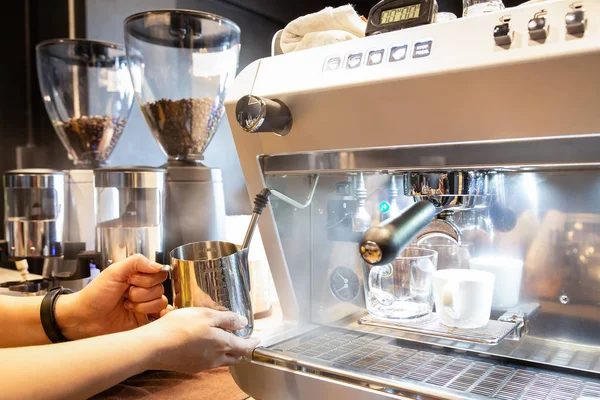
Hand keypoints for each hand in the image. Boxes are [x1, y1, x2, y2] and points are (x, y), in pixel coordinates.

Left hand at [56, 254, 168, 339]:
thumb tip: (158, 266)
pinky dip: (157, 314)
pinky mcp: (144, 320)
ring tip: (126, 306)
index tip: (130, 280)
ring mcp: (144, 305)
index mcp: (137, 275)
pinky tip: (148, 314)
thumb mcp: (114, 271)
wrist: (84, 318)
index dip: (146, 278)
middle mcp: (143, 289)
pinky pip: (160, 316)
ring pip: (160, 302)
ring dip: (142, 305)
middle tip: (124, 294)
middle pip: (160, 288)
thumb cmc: (95, 295)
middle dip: (140, 292)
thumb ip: (137, 262)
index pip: (159, 273)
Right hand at [143, 307, 259, 372]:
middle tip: (243, 340)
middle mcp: (216, 358)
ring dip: (227, 353)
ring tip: (224, 341)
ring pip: (222, 361)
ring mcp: (203, 365)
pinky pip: (208, 363)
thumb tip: (243, 323)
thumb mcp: (206, 315)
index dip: (252, 343)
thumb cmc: (180, 326)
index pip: (245, 347)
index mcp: (223, 344)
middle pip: (235, 357)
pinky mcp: (191, 367)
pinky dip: (213, 355)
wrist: (153, 347)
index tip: (257, 339)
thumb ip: (227, 319)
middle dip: (242, 349)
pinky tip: (205, 346)